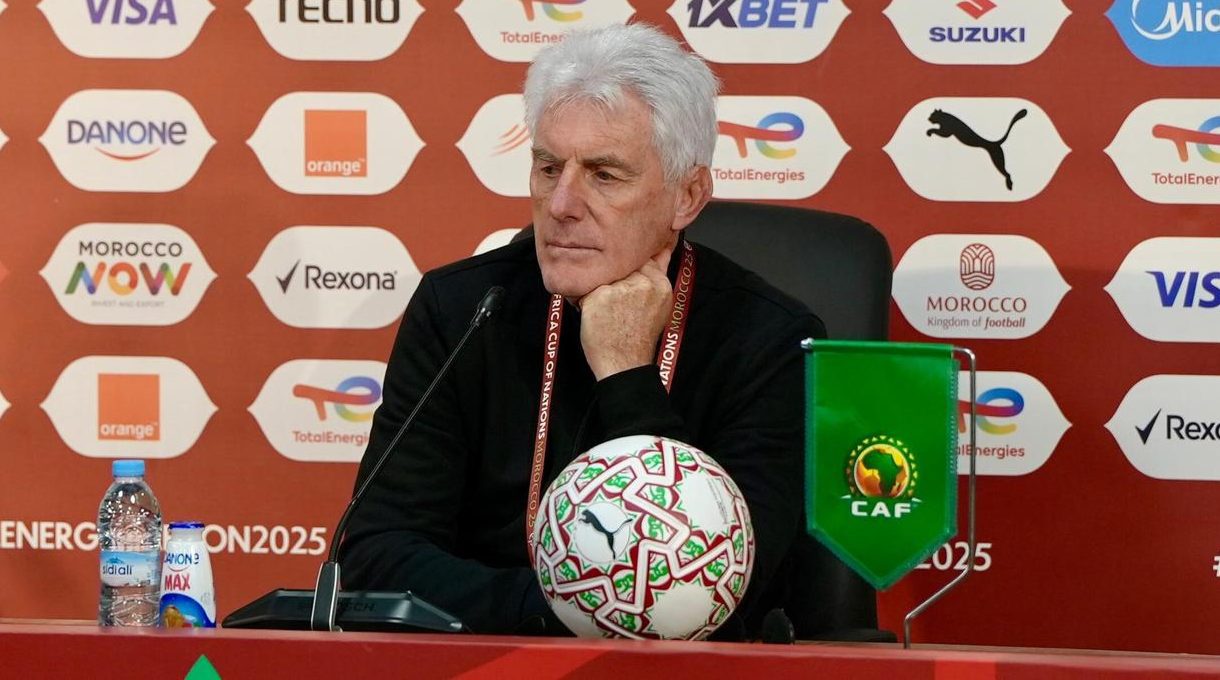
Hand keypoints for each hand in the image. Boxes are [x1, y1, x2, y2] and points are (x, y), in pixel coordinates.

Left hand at [577, 246, 673, 380]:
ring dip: (600, 290)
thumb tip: (666, 244)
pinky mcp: (600, 296)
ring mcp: (621, 289)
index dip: (631, 264)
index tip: (625, 277)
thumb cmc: (639, 336)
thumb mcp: (659, 303)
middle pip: (621, 265)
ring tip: (607, 313)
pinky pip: (586, 289)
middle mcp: (643, 283)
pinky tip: (596, 317)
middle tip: (616, 304)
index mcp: (660, 284)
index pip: (643, 258)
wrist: (624, 365)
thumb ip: (659, 271)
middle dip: (615, 279)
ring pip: (603, 276)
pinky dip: (586, 302)